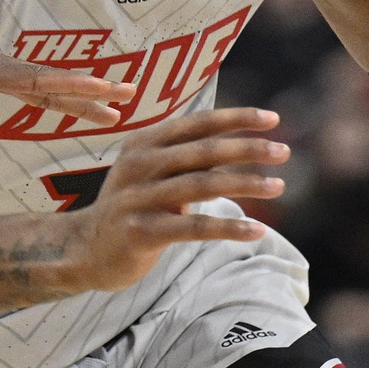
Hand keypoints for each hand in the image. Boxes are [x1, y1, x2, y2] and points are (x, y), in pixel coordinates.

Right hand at [64, 107, 286, 293]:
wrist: (84, 248)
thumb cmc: (133, 205)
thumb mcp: (152, 172)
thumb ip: (187, 158)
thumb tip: (241, 144)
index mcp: (143, 143)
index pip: (197, 124)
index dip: (236, 119)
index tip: (273, 119)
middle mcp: (139, 165)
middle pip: (203, 151)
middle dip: (247, 149)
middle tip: (284, 152)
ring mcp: (137, 198)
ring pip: (201, 186)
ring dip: (245, 185)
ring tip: (279, 186)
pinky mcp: (140, 232)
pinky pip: (192, 228)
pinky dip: (228, 228)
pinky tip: (257, 230)